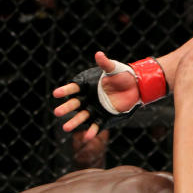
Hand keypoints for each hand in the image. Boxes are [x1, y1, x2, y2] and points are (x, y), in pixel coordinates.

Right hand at [53, 52, 167, 138]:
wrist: (135, 87)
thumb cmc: (121, 75)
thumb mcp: (113, 68)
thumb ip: (105, 63)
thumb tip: (98, 54)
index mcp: (87, 86)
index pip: (73, 88)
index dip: (65, 91)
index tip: (56, 94)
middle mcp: (88, 98)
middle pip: (75, 104)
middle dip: (66, 108)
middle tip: (56, 112)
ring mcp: (95, 108)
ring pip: (82, 116)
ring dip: (74, 122)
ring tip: (65, 128)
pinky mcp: (104, 117)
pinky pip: (96, 125)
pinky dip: (92, 131)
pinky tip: (86, 137)